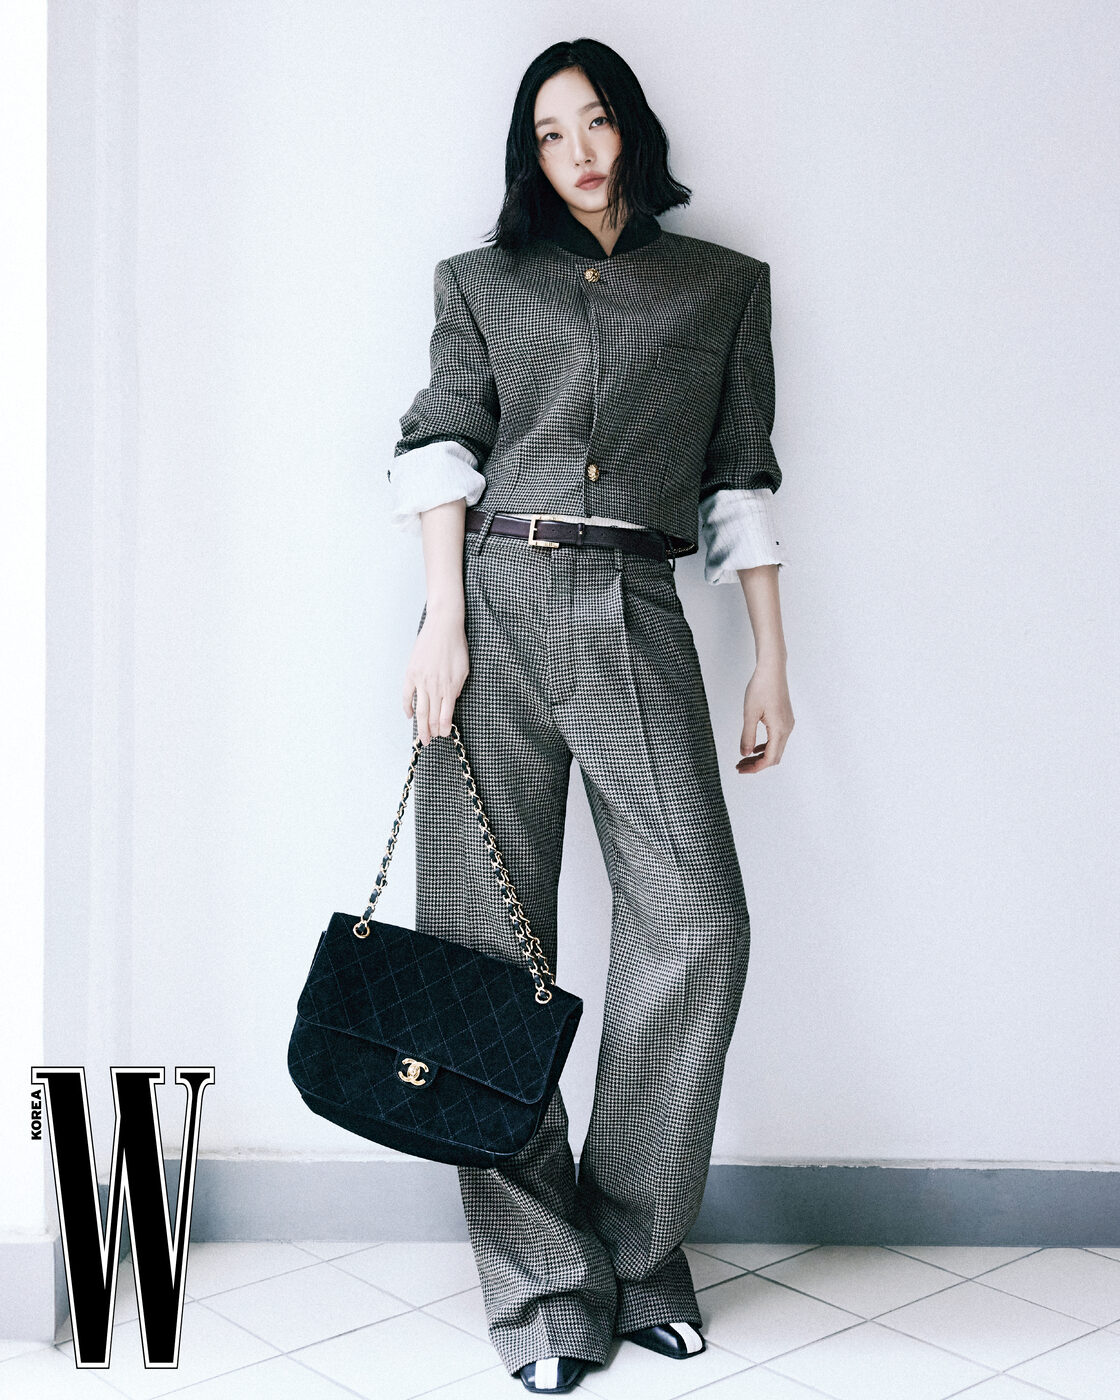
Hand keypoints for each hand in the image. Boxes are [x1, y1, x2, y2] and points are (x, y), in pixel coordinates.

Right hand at [401, 606, 469, 744]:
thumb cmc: (457, 647)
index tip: (443, 735)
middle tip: (429, 741)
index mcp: (450, 687)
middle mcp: (435, 687)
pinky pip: (407, 694)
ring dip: (420, 725)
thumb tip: (452, 700)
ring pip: (420, 709)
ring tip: (421, 737)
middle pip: (431, 716)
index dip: (443, 728)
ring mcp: (421, 681)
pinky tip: (409, 715)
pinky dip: (407, 707)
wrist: (443, 627)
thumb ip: (458, 687)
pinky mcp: (411, 673)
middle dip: (431, 731)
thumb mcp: (464, 670)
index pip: (445, 715)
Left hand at [737, 656, 793, 772]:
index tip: (742, 769)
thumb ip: (747, 736)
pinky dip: (765, 746)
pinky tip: (754, 747)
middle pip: (774, 757)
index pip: (769, 758)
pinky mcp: (785, 719)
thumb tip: (745, 754)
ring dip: (761, 756)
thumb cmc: (761, 687)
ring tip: (744, 758)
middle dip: (757, 764)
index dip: (755, 767)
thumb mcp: (750, 713)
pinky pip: (777, 739)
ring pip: (776, 748)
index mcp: (779, 729)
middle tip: (740, 766)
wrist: (772, 669)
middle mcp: (787, 728)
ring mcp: (787, 724)